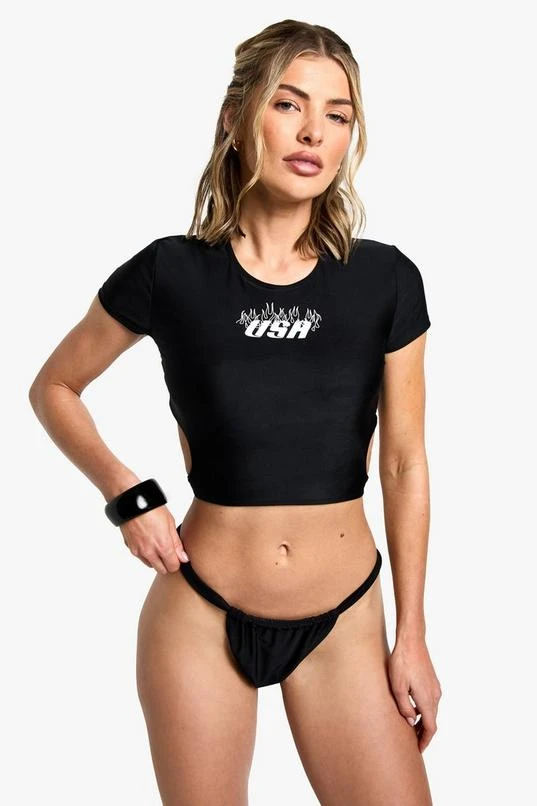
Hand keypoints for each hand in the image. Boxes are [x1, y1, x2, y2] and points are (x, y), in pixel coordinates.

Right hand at [119, 505, 188, 573]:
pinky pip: (140, 557)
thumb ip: (177, 544)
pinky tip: (147, 541)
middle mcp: (150, 552)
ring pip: (150, 565)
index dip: (177, 563)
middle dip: (167, 564)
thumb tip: (184, 558)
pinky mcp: (130, 548)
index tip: (178, 557)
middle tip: (169, 552)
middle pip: (162, 570)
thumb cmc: (151, 509)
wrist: (132, 502)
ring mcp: (138, 551)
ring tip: (157, 544)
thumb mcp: (170, 523)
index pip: (173, 567)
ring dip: (156, 560)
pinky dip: (145, 553)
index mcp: (162, 546)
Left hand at [388, 637, 441, 752]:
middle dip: (423, 734)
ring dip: (424, 721)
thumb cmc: (401, 662)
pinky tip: (412, 709)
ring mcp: (435, 687)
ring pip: (431, 711)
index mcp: (427, 699)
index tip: (418, 750)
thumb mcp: (397, 687)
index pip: (431, 728)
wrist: (411, 640)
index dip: (425, 741)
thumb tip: (412, 722)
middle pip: (432, 721)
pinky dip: (424, 711)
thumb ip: (404, 707)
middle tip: (412, 743)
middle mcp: (435, 695)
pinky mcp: (432, 681)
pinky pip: (430, 701)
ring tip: (410, 728)